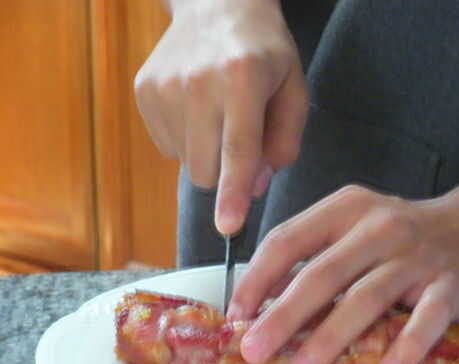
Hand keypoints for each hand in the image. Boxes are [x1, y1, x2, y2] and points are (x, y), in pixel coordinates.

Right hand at [134, 0, 307, 233]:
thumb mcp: (294, 91)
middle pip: (207, 170)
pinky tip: (197, 107)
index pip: (239, 148)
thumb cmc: (264, 53)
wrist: (215, 5)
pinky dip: (187, 140)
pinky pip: (168, 148)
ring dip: (207, 153)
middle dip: (227, 172)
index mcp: (243, 78)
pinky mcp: (143, 91)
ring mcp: (164, 86)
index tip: (229, 226)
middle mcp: (198, 81)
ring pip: (187, 164)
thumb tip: (254, 187)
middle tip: (240, 136)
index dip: (234, 192)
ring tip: (218, 113)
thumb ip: (284, 143)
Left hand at [228, 185, 458, 363]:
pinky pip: (426, 317)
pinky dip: (406, 345)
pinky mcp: (449, 284)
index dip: (258, 278)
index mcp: (345, 209)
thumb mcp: (355, 223)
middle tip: (253, 350)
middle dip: (283, 316)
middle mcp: (378, 227)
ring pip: (366, 298)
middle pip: (322, 274)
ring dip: (329, 338)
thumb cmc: (405, 231)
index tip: (237, 313)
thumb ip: (314, 250)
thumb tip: (265, 295)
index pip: (289, 239)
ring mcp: (415, 256)